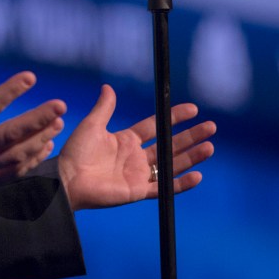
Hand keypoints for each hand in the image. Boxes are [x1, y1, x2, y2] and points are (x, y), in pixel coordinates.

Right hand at [0, 59, 65, 208]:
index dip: (10, 91)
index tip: (31, 77)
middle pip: (9, 134)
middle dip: (37, 119)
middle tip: (60, 105)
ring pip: (16, 155)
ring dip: (40, 139)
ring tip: (58, 123)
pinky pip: (13, 173)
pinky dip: (32, 160)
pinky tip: (47, 145)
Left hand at [58, 85, 215, 209]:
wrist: (67, 179)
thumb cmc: (75, 152)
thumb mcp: (92, 125)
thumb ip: (104, 108)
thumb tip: (108, 87)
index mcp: (126, 140)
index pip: (156, 126)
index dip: (175, 118)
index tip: (193, 109)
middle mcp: (136, 157)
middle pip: (170, 144)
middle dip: (191, 136)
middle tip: (211, 127)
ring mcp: (138, 175)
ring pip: (171, 164)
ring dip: (191, 156)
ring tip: (210, 147)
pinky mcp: (138, 191)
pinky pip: (164, 188)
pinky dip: (180, 183)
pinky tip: (198, 175)